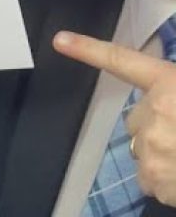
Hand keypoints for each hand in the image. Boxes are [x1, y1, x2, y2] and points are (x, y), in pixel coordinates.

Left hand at [54, 30, 175, 203]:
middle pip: (137, 118)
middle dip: (157, 126)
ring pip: (144, 151)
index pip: (121, 60)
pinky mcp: (158, 180)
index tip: (59, 40)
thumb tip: (163, 100)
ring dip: (163, 156)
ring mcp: (154, 147)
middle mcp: (156, 112)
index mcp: (170, 84)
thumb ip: (172, 92)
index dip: (87, 49)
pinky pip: (152, 181)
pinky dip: (167, 183)